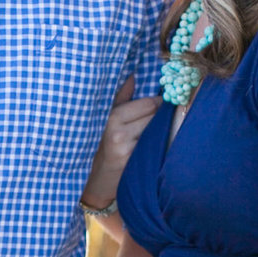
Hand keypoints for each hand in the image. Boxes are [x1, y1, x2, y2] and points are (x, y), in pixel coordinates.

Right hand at [82, 79, 162, 216]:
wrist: (96, 180)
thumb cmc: (102, 146)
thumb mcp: (106, 119)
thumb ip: (121, 97)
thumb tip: (133, 76)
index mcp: (111, 117)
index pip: (148, 103)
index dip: (157, 103)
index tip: (161, 105)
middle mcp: (118, 132)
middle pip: (155, 116)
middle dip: (160, 116)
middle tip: (161, 118)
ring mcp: (127, 149)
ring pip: (157, 131)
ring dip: (161, 130)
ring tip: (156, 133)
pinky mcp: (134, 163)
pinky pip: (156, 147)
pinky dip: (159, 144)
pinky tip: (156, 146)